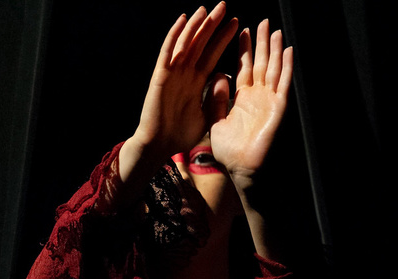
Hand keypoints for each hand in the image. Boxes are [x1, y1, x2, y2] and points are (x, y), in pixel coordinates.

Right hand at [131, 3, 238, 160]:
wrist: (160, 145)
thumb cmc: (181, 134)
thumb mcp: (206, 115)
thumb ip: (215, 98)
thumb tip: (227, 79)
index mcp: (196, 81)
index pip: (212, 54)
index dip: (224, 38)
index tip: (237, 24)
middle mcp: (185, 73)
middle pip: (201, 43)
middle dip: (213, 24)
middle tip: (225, 6)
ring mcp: (173, 73)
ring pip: (186, 43)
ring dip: (197, 25)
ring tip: (208, 9)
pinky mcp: (161, 76)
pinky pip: (168, 52)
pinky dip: (175, 35)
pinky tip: (184, 20)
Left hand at [207, 19, 292, 191]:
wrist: (241, 169)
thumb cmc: (229, 151)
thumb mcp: (215, 121)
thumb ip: (215, 99)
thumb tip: (218, 76)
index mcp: (242, 98)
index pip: (244, 67)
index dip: (244, 49)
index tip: (242, 30)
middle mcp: (257, 96)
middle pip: (260, 63)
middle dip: (261, 42)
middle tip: (263, 21)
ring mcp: (269, 100)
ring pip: (273, 68)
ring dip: (275, 49)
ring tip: (275, 29)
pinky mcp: (278, 107)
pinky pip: (283, 83)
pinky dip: (286, 67)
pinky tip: (288, 50)